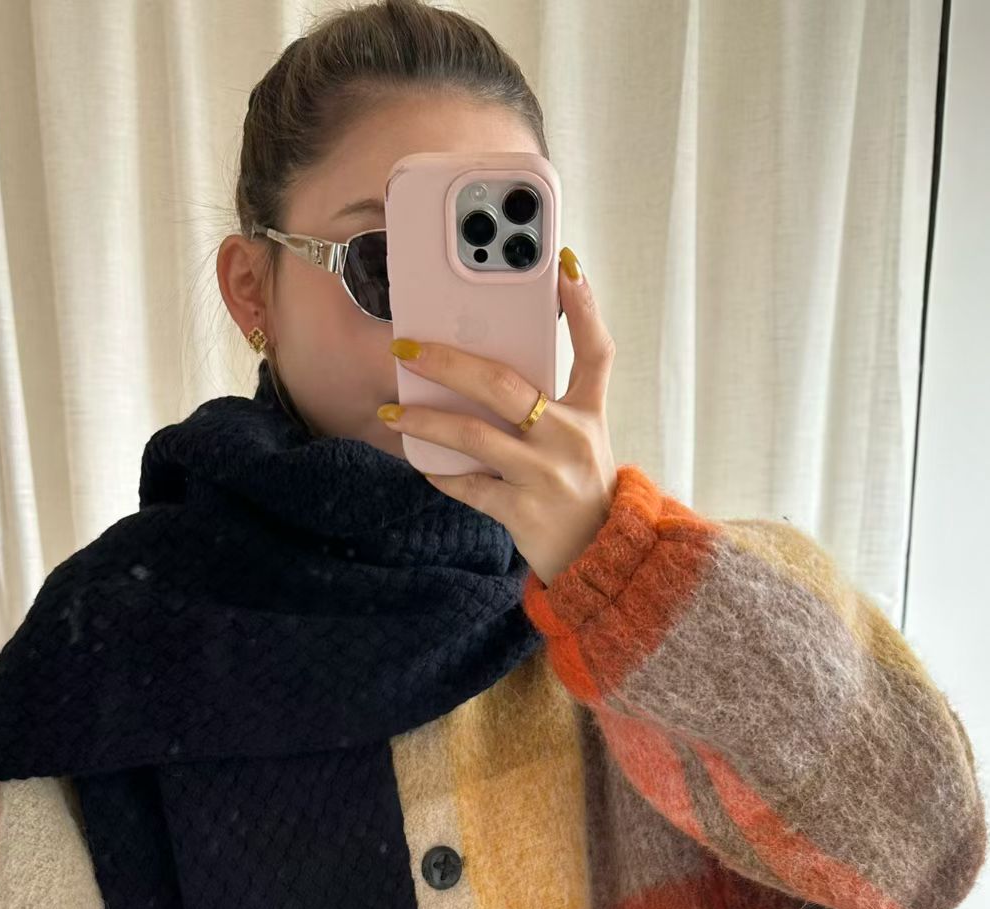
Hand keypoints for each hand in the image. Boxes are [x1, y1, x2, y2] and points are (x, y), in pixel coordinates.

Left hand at [377, 247, 618, 586]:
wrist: (599, 561)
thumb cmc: (579, 490)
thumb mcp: (583, 438)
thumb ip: (551, 400)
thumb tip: (487, 366)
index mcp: (590, 413)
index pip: (595, 350)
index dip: (583, 306)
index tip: (563, 266)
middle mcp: (570, 439)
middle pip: (505, 385)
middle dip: (449, 362)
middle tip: (407, 348)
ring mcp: (545, 476)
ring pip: (474, 437)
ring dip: (425, 422)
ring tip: (390, 413)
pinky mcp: (523, 512)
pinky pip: (469, 486)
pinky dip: (442, 474)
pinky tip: (422, 463)